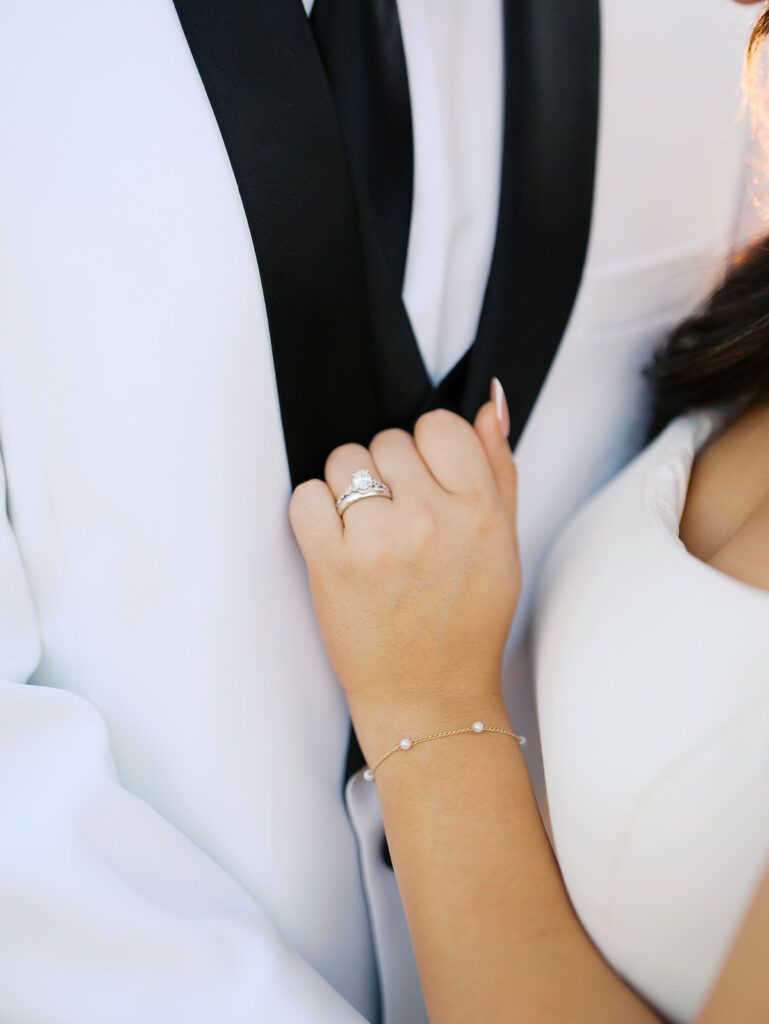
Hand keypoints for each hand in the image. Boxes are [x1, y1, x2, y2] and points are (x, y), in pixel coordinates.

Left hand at [289, 384, 519, 752]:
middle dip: (388, 474)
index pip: (438, 426)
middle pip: (386, 441)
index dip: (426, 452)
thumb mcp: (503, 544)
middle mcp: (431, 520)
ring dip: (348, 490)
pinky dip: (313, 514)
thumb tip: (489, 404)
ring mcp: (379, 542)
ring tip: (367, 534)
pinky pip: (305, 496)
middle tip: (397, 521)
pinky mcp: (332, 565)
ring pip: (344, 462)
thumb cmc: (467, 622)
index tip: (424, 485)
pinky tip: (335, 542)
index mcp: (479, 510)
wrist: (430, 696)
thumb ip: (498, 468)